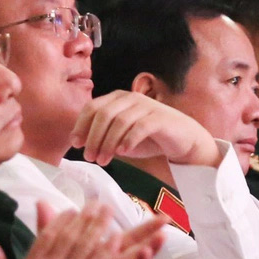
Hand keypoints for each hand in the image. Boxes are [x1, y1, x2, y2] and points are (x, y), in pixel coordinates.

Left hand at [72, 91, 223, 167]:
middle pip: (104, 114)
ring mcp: (146, 106)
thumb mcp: (120, 137)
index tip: (76, 144)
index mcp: (117, 99)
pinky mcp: (160, 117)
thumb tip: (80, 142)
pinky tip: (123, 153)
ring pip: (120, 121)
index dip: (81, 125)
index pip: (92, 107)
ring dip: (108, 143)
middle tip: (90, 157)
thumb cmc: (148, 138)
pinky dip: (128, 140)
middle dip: (93, 137)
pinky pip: (140, 127)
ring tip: (103, 160)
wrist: (182, 139)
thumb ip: (102, 136)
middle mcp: (130, 98)